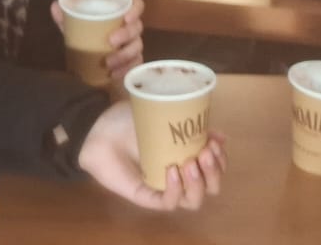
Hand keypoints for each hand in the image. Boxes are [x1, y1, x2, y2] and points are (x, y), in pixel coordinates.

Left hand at [51, 0, 145, 81]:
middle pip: (137, 27)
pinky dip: (124, 70)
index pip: (136, 6)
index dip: (135, 10)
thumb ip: (66, 19)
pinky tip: (113, 74)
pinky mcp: (134, 63)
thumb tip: (54, 5)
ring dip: (123, 55)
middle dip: (126, 34)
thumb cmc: (87, 41)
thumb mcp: (75, 31)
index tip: (125, 17)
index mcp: (120, 15)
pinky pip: (135, 65)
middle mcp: (131, 29)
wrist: (90, 69)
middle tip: (111, 41)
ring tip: (107, 62)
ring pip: (137, 47)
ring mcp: (134, 46)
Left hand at [78, 100, 226, 210]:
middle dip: (214, 172)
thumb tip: (222, 136)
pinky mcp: (146, 197)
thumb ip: (192, 125)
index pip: (214, 170)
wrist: (98, 127)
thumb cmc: (129, 120)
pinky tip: (172, 171)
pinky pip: (167, 203)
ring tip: (190, 162)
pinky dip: (175, 190)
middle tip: (205, 153)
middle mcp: (179, 176)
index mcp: (187, 157)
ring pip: (193, 201)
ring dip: (198, 183)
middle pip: (210, 189)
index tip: (215, 143)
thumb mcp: (165, 117)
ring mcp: (163, 188)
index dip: (221, 161)